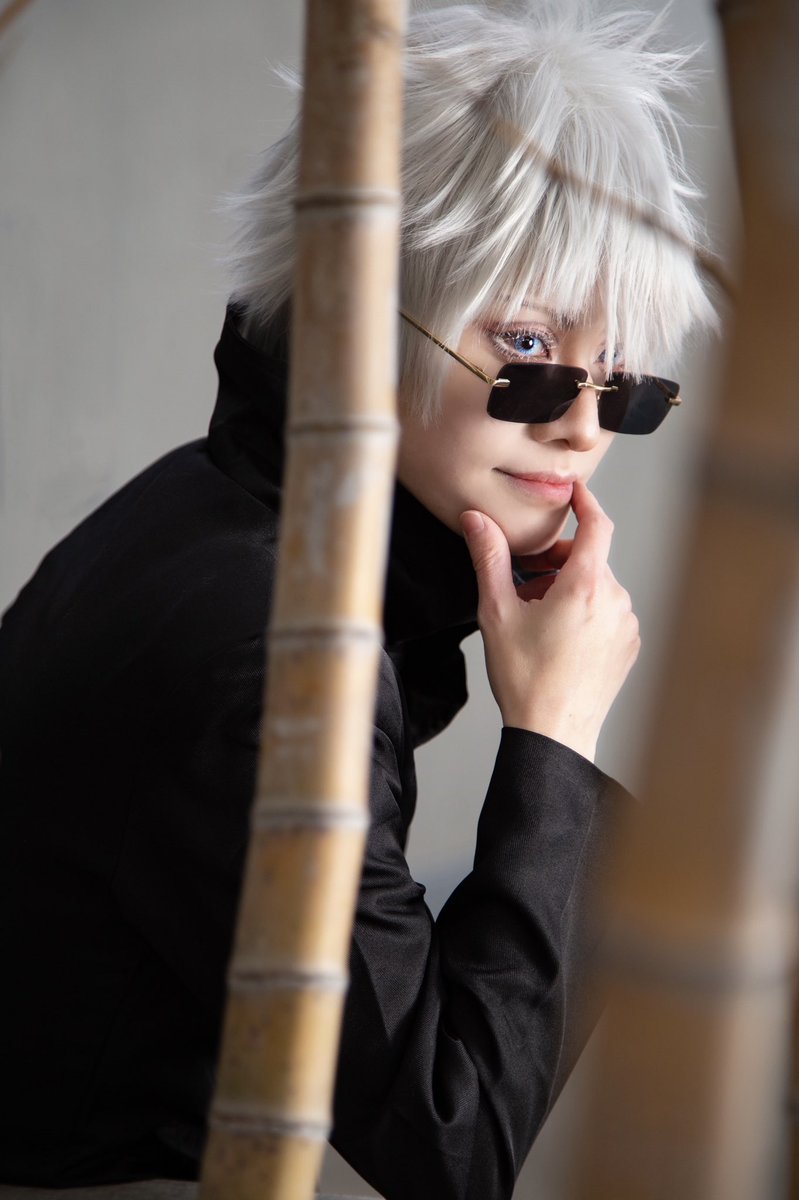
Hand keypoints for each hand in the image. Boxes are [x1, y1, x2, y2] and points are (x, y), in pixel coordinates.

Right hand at [460, 482, 639, 760]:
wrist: (553, 733)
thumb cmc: (524, 678)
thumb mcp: (497, 613)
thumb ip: (489, 559)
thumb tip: (476, 521)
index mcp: (585, 586)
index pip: (597, 524)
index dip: (585, 501)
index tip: (573, 492)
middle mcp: (614, 600)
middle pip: (589, 559)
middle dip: (557, 562)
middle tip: (524, 583)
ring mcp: (626, 624)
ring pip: (597, 587)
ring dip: (570, 589)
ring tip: (537, 619)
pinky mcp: (629, 645)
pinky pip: (608, 613)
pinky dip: (585, 612)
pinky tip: (559, 638)